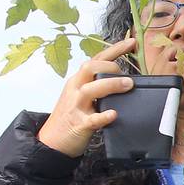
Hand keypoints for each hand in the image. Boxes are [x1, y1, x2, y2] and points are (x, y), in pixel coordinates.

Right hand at [37, 38, 135, 157]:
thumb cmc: (71, 117)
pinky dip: (103, 116)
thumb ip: (98, 86)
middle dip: (110, 66)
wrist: (51, 141)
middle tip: (128, 76)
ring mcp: (76, 106)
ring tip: (128, 85)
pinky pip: (92, 119)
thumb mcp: (81, 97)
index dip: (114, 50)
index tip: (132, 43)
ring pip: (90, 89)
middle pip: (89, 68)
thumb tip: (124, 80)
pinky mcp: (78, 124)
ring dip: (111, 85)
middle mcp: (75, 89)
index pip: (95, 60)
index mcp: (78, 81)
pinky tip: (113, 114)